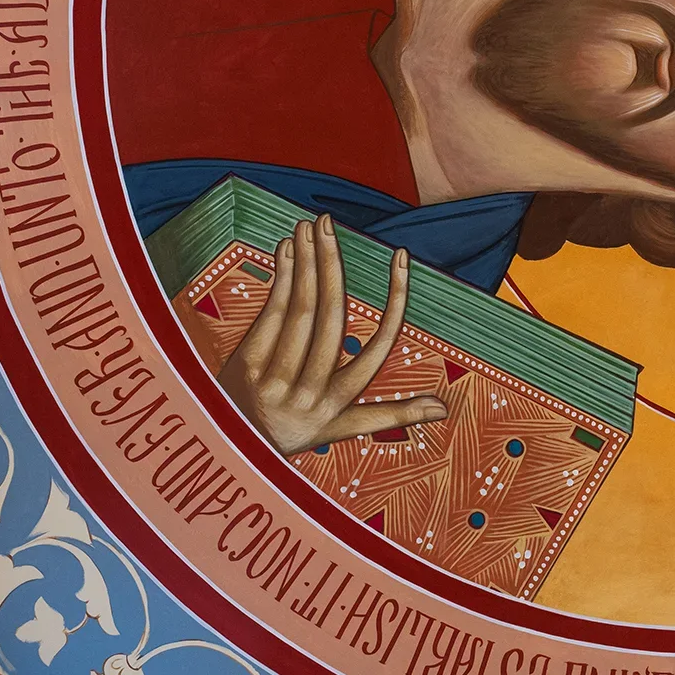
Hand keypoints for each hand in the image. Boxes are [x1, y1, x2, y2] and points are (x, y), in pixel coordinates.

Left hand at [218, 215, 445, 455]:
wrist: (230, 451)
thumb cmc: (293, 432)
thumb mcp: (342, 428)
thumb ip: (392, 415)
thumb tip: (444, 408)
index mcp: (341, 403)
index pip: (380, 347)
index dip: (395, 299)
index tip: (401, 256)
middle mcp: (312, 394)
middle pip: (332, 318)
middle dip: (332, 265)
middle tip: (331, 223)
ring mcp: (276, 382)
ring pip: (300, 312)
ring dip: (305, 264)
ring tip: (309, 225)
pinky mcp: (245, 370)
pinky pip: (269, 316)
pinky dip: (280, 279)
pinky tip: (287, 248)